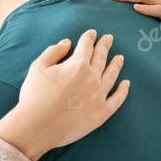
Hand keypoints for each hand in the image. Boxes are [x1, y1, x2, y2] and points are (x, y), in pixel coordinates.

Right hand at [0, 29, 129, 160]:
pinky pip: (117, 100)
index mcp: (77, 65)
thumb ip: (54, 51)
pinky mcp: (101, 113)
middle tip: (109, 39)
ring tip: (120, 58)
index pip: (86, 46)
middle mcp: (92, 79)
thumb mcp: (38, 67)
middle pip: (101, 58)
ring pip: (112, 76)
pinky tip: (126, 84)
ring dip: (116, 65)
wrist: (36, 126)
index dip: (89, 38)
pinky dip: (123, 91)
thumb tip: (67, 43)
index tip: (92, 33)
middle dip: (105, 46)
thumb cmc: (34, 96)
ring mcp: (99, 96)